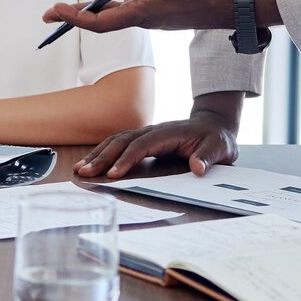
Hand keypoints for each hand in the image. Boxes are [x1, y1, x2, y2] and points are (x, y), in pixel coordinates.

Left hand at [40, 0, 251, 33]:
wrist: (235, 7)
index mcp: (141, 15)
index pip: (98, 22)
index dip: (73, 16)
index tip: (52, 12)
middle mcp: (144, 19)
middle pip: (102, 21)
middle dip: (74, 16)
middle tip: (48, 14)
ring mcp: (154, 15)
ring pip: (116, 15)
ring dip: (94, 11)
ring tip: (73, 7)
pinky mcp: (164, 9)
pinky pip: (131, 9)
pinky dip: (116, 4)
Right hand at [75, 107, 239, 178]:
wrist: (214, 126)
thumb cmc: (216, 139)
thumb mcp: (220, 148)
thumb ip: (208, 157)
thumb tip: (197, 168)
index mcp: (169, 132)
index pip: (143, 145)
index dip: (127, 159)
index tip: (114, 174)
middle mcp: (153, 130)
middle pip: (123, 141)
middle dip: (103, 157)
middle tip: (85, 172)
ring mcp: (147, 133)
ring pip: (117, 141)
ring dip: (98, 154)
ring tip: (80, 168)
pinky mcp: (144, 140)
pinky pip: (119, 144)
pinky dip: (103, 152)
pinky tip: (91, 162)